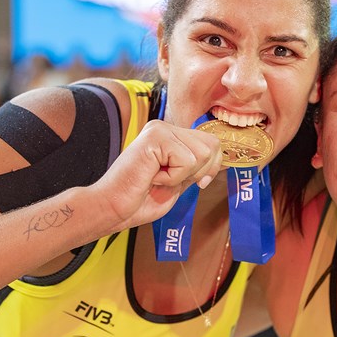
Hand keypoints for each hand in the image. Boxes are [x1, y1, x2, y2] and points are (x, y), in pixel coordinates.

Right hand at [93, 120, 222, 229]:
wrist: (113, 208)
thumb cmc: (142, 200)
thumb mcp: (179, 182)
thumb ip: (197, 168)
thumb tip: (223, 160)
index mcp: (172, 136)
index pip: (212, 142)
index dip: (212, 167)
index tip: (197, 184)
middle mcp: (165, 127)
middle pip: (211, 145)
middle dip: (199, 172)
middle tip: (169, 180)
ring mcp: (159, 129)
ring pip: (201, 154)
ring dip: (182, 176)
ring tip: (157, 177)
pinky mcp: (155, 137)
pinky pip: (186, 161)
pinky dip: (172, 177)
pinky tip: (151, 176)